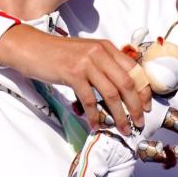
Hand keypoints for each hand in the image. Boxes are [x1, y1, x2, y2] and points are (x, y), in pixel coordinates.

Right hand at [0, 26, 150, 135]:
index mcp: (107, 47)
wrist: (31, 48)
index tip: (146, 107)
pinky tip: (96, 125)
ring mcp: (87, 63)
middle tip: (138, 123)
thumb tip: (119, 90)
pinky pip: (90, 100)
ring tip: (122, 128)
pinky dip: (95, 115)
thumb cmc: (58, 54)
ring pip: (112, 94)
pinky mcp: (73, 74)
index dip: (143, 91)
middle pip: (127, 83)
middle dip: (136, 107)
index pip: (134, 70)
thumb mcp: (86, 53)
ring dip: (119, 115)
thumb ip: (103, 65)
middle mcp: (100, 53)